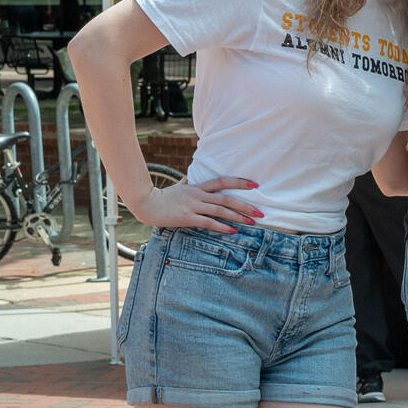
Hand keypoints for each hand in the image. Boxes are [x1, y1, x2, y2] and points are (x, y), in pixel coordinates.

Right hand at [130, 173, 261, 231]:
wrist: (146, 204)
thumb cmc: (163, 196)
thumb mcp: (177, 186)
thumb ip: (187, 181)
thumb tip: (189, 175)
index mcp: (197, 187)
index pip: (222, 181)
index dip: (239, 182)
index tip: (255, 184)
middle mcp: (198, 195)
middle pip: (226, 198)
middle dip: (245, 205)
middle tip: (261, 212)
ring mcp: (193, 206)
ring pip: (221, 210)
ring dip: (238, 217)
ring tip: (253, 222)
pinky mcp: (188, 217)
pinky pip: (208, 222)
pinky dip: (222, 227)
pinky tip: (233, 231)